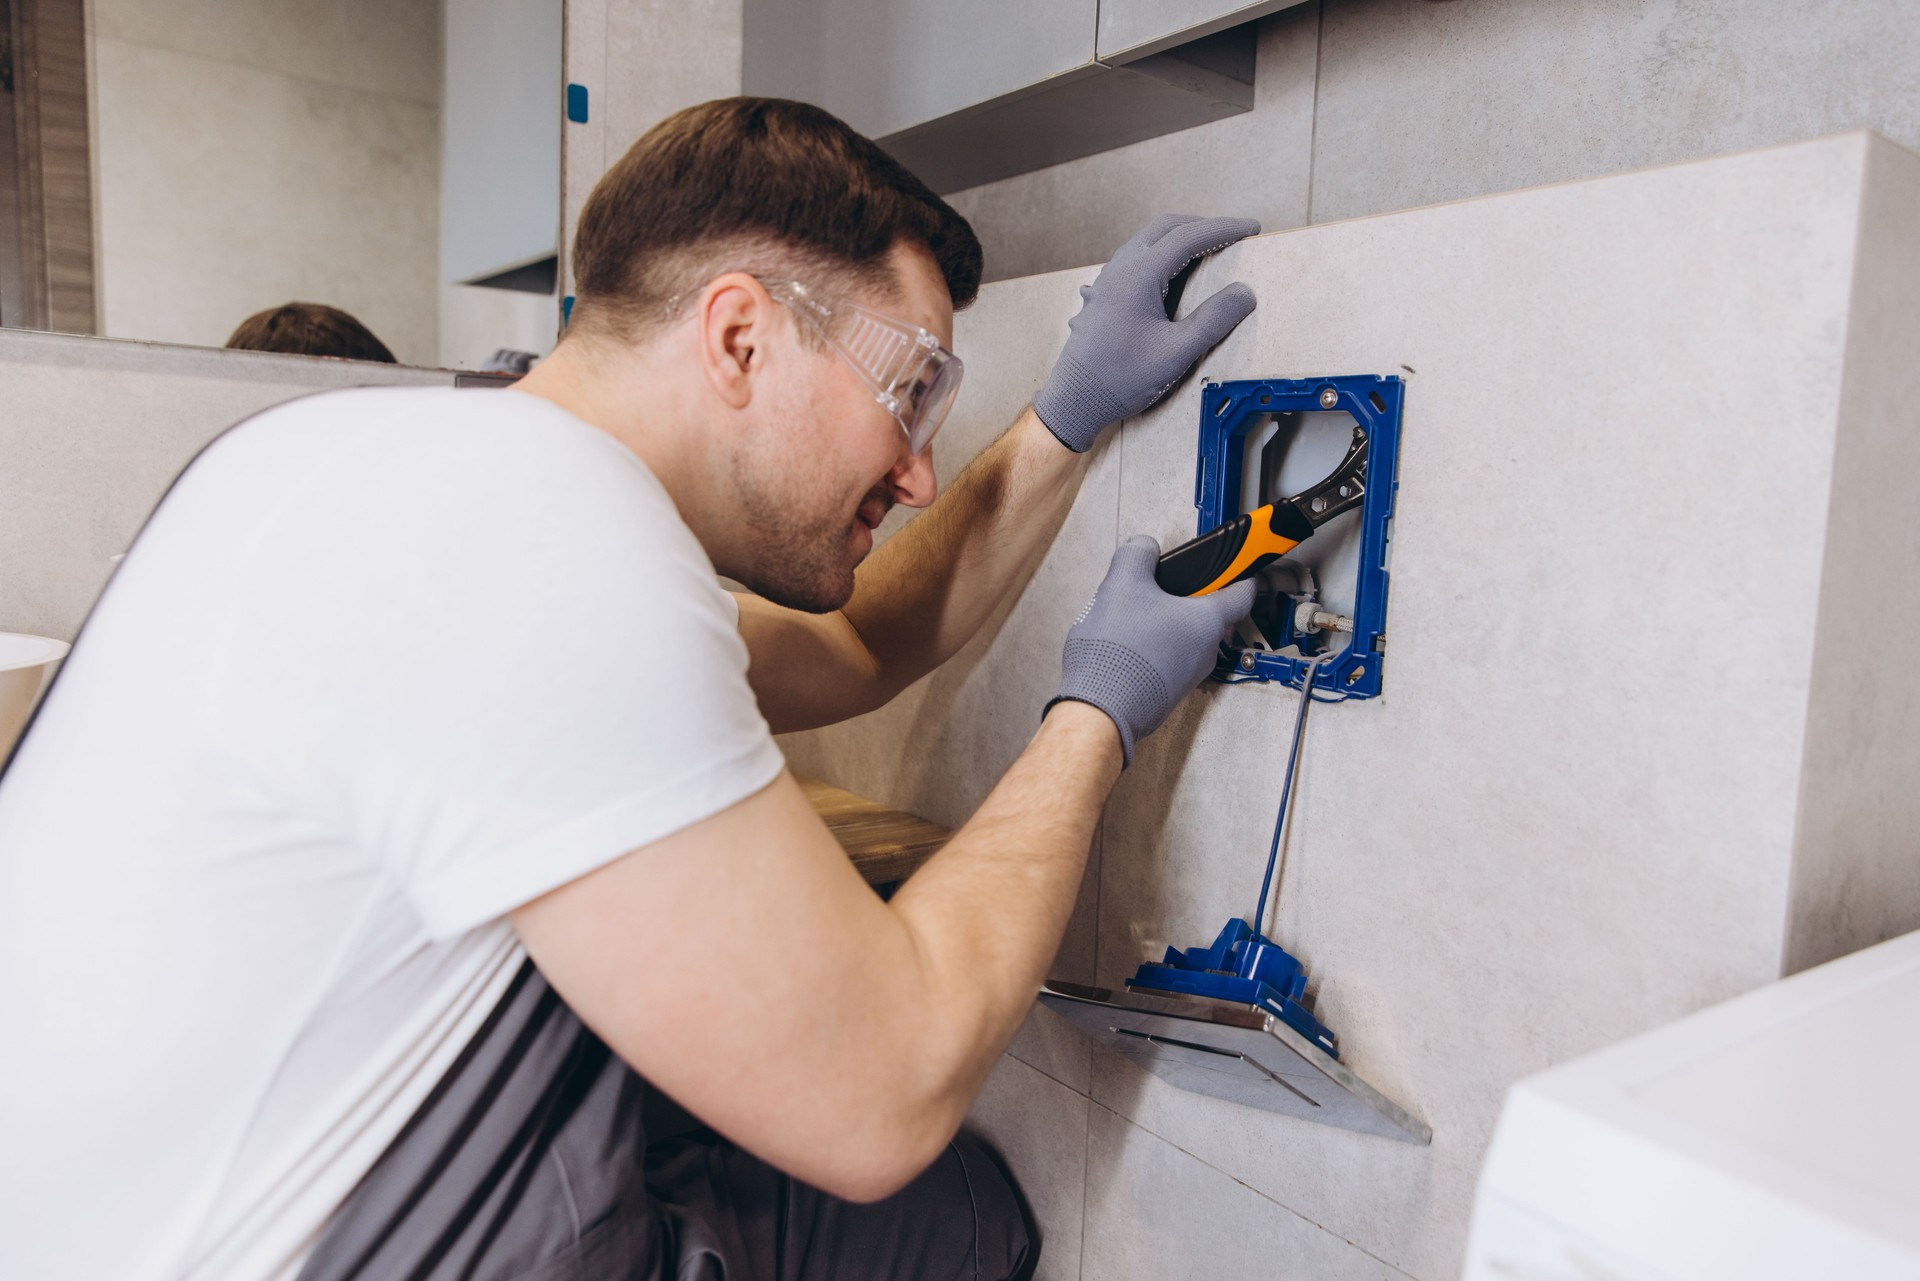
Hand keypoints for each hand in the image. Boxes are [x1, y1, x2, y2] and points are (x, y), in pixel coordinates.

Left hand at [1032, 214, 1259, 452]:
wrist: (1074, 400)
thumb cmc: (1121, 379)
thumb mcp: (1176, 353)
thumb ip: (1213, 320)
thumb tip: (1244, 293)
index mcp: (1139, 275)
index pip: (1189, 236)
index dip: (1224, 229)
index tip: (1251, 228)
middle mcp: (1119, 269)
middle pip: (1166, 228)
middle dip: (1203, 226)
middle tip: (1232, 235)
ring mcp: (1107, 280)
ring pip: (1147, 241)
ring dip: (1179, 239)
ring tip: (1208, 251)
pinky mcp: (1103, 295)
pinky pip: (1135, 259)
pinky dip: (1162, 255)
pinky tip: (1172, 276)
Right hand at [1046, 536, 1255, 764]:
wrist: (1099, 708)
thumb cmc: (1118, 655)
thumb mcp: (1122, 584)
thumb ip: (1137, 555)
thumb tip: (1144, 547)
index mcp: (1208, 621)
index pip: (1243, 591)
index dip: (1239, 570)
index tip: (1236, 562)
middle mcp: (1206, 651)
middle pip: (1205, 612)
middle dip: (1180, 597)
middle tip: (1153, 589)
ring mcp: (1188, 674)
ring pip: (1183, 636)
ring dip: (1161, 623)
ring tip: (1128, 620)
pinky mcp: (1167, 690)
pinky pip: (1166, 658)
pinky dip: (1150, 647)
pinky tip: (1123, 645)